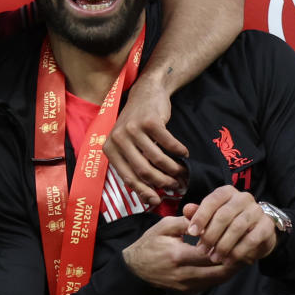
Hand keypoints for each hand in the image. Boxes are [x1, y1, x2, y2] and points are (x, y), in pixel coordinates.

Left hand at [105, 78, 187, 206]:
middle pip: (143, 171)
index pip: (128, 177)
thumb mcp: (128, 145)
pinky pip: (168, 144)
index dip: (144, 191)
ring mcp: (133, 129)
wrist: (146, 93)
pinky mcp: (149, 121)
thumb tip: (149, 198)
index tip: (158, 201)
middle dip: (162, 182)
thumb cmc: (138, 124)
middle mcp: (118, 139)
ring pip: (157, 159)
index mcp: (109, 149)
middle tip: (176, 186)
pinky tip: (184, 153)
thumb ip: (134, 166)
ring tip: (183, 172)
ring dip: (174, 169)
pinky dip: (179, 151)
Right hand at [122, 216, 238, 290]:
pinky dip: (222, 274)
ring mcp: (187, 285)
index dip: (225, 245)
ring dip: (232, 269)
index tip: (238, 235)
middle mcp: (184, 273)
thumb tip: (207, 217)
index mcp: (178, 255)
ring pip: (217, 279)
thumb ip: (186, 221)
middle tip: (248, 247)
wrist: (135, 269)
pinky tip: (229, 264)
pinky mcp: (188, 291)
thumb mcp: (164, 226)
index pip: (209, 252)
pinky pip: (211, 284)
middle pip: (218, 270)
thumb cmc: (149, 244)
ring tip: (243, 255)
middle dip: (235, 260)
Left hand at [183, 186, 277, 269]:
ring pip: (237, 227)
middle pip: (224, 215)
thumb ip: (198, 214)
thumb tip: (186, 210)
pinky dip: (238, 252)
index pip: (212, 200)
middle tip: (202, 250)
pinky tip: (228, 260)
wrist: (257, 233)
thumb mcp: (211, 218)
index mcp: (227, 192)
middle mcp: (243, 198)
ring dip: (223, 245)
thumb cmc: (228, 223)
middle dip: (210, 234)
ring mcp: (257, 211)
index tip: (191, 233)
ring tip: (214, 257)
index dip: (200, 217)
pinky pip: (251, 239)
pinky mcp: (267, 225)